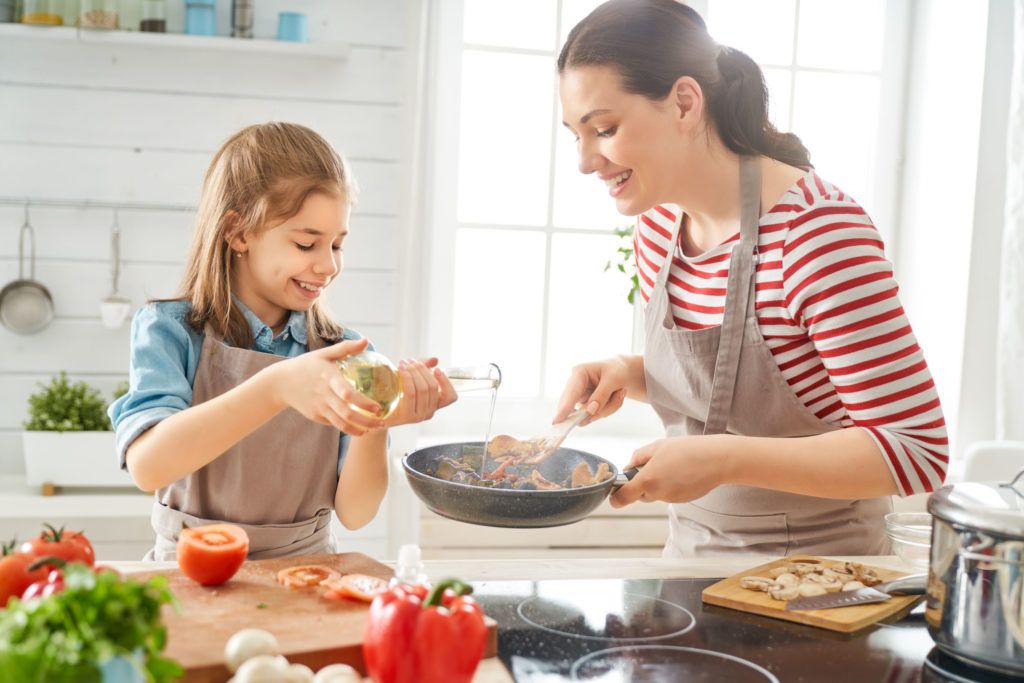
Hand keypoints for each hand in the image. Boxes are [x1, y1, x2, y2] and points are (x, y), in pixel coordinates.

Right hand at [270, 337, 384, 436]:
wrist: (281, 382)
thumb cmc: (306, 365)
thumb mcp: (323, 354)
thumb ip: (345, 348)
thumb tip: (366, 341)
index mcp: (328, 378)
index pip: (347, 393)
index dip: (363, 403)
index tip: (378, 407)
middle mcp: (324, 395)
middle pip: (347, 414)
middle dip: (366, 421)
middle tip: (382, 423)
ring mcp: (319, 407)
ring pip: (341, 424)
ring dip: (359, 429)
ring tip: (373, 429)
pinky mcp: (315, 416)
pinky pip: (333, 424)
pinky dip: (347, 428)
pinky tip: (360, 428)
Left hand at [384, 358, 457, 427]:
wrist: (378, 412)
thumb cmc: (397, 394)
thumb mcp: (412, 380)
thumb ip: (424, 369)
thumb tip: (435, 360)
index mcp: (434, 405)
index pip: (450, 397)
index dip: (446, 382)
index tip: (436, 369)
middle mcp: (429, 412)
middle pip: (432, 387)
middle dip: (422, 369)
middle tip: (410, 361)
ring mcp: (419, 416)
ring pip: (422, 388)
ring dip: (413, 371)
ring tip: (403, 363)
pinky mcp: (407, 416)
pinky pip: (410, 393)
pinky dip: (406, 378)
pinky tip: (401, 370)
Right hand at [552, 355, 638, 425]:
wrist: (623, 372)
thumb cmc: (616, 370)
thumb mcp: (614, 379)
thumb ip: (601, 395)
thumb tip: (590, 410)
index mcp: (579, 373)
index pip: (571, 392)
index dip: (564, 407)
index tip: (557, 420)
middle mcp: (575, 386)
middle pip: (577, 408)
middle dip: (597, 408)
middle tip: (604, 408)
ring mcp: (580, 398)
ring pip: (589, 415)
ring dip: (608, 407)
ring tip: (620, 391)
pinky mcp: (586, 407)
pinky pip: (596, 415)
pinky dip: (610, 409)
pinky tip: (615, 396)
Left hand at [610, 436, 729, 507]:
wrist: (717, 460)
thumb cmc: (688, 450)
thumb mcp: (657, 446)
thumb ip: (638, 457)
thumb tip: (629, 467)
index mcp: (647, 480)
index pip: (622, 498)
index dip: (615, 496)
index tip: (615, 491)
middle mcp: (658, 494)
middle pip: (640, 494)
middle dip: (641, 483)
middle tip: (653, 465)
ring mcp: (671, 499)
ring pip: (655, 494)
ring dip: (657, 483)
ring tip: (672, 465)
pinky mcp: (682, 500)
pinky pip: (669, 494)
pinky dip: (671, 485)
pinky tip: (682, 472)